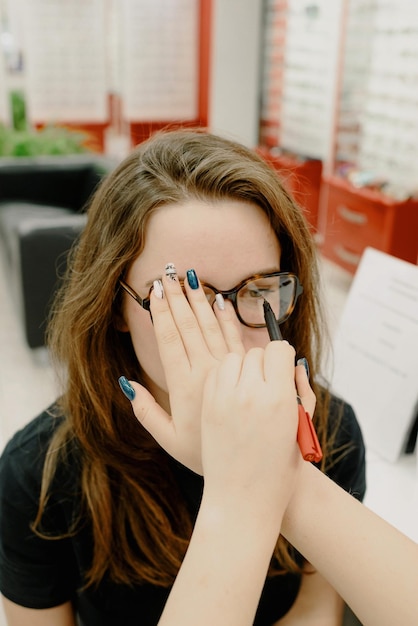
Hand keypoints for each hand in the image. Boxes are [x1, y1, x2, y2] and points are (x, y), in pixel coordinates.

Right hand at [128, 267, 243, 473]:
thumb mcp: (168, 439)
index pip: (170, 340)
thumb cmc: (206, 457)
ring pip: (212, 328)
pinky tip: (221, 302)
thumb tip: (128, 383)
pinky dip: (228, 319)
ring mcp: (229, 371)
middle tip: (169, 272)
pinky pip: (237, 340)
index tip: (155, 291)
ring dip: (200, 301)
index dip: (161, 313)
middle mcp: (206, 372)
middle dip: (178, 298)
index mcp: (184, 385)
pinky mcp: (248, 374)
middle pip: (189, 327)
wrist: (249, 472)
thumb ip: (145, 411)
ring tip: (192, 278)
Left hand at [200, 341, 302, 523]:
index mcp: (278, 399)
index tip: (284, 367)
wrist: (243, 500)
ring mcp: (224, 399)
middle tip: (268, 383)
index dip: (283, 357)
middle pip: (256, 353)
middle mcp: (249, 394)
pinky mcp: (208, 406)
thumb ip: (300, 391)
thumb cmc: (279, 469)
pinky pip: (216, 373)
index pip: (278, 350)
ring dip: (243, 366)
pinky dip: (225, 376)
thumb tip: (292, 364)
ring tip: (249, 387)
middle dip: (265, 363)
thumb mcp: (301, 427)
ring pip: (233, 358)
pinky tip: (233, 393)